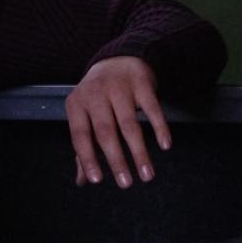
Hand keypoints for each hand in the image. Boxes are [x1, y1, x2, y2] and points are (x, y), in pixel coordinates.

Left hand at [64, 56, 170, 188]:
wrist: (118, 59)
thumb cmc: (98, 96)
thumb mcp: (85, 114)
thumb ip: (84, 146)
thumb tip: (82, 180)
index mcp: (76, 104)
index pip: (80, 134)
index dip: (87, 158)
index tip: (96, 180)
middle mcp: (95, 94)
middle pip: (105, 131)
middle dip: (116, 160)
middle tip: (125, 184)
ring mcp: (119, 87)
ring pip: (129, 124)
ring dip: (139, 152)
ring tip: (147, 175)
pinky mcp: (141, 83)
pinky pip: (152, 108)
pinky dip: (159, 127)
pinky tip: (165, 145)